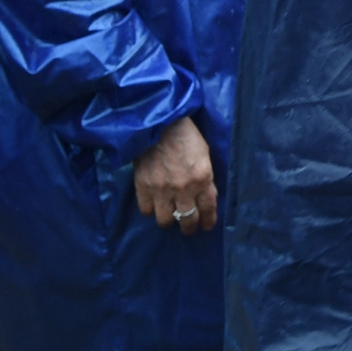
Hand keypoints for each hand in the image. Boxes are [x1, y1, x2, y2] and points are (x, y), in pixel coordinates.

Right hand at [134, 115, 216, 234]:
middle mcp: (184, 189)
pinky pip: (147, 211)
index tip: (206, 226)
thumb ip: (205, 178)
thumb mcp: (205, 156)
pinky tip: (155, 203)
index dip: (208, 221)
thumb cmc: (186, 136)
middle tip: (188, 226)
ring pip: (166, 221)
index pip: (208, 209)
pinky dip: (151, 210)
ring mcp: (162, 190)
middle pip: (187, 220)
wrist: (159, 124)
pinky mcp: (143, 187)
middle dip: (189, 227)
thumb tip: (204, 196)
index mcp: (203, 178)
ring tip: (170, 214)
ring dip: (169, 219)